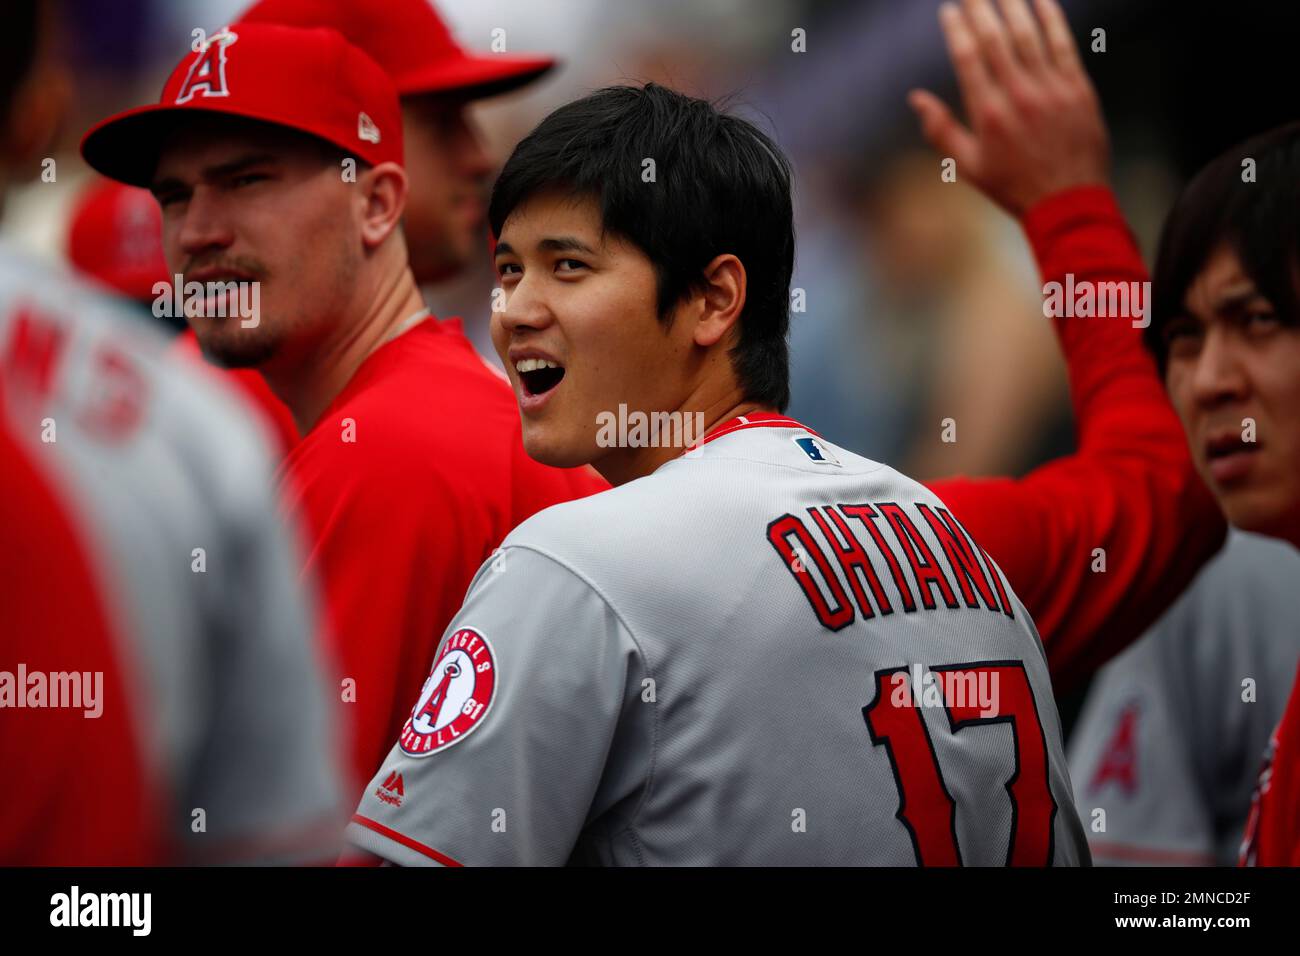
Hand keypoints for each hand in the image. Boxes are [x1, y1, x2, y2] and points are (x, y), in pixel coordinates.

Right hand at [909, 0, 1110, 216]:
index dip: (957, 29)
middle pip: (995, 38)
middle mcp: (1018, 95)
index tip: (949, 10)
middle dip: (980, 7)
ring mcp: (1050, 88)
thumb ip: (940, 130)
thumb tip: (916, 99)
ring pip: (1028, 34)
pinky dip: (1051, 18)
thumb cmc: (1013, 186)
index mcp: (988, 114)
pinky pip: (1063, 44)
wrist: (1068, 202)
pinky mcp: (1077, 88)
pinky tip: (1040, 0)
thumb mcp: (968, 166)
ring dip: (1012, 5)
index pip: (968, 57)